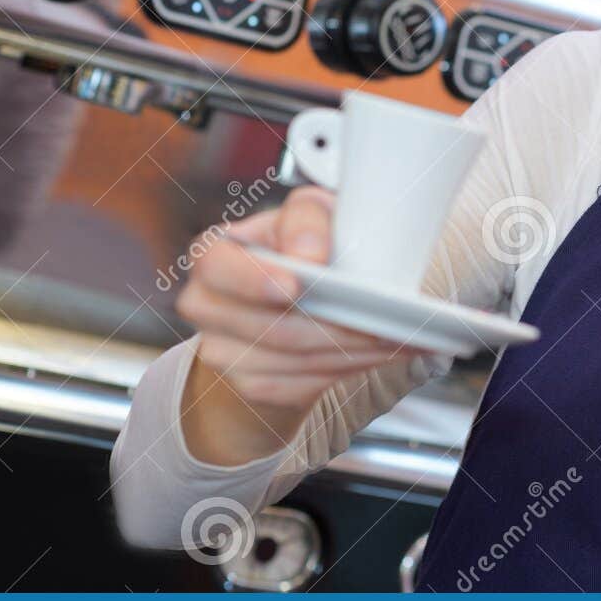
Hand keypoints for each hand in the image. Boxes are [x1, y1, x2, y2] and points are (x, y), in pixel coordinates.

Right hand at [177, 186, 425, 414]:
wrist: (293, 300)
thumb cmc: (304, 247)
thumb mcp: (307, 215)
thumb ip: (305, 218)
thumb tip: (309, 254)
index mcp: (213, 255)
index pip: (217, 266)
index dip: (255, 281)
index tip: (296, 286)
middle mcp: (206, 305)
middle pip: (271, 325)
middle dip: (333, 325)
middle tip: (381, 319)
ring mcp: (223, 351)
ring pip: (295, 359)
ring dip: (351, 350)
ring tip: (394, 336)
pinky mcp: (251, 383)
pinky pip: (301, 385)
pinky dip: (345, 370)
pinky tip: (376, 354)